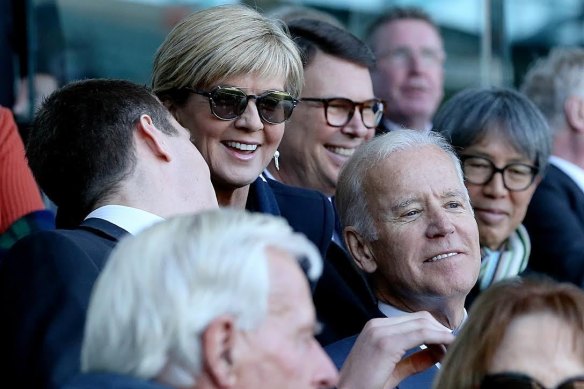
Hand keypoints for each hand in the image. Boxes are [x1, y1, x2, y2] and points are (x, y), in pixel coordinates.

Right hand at [337, 311, 453, 388]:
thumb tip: (437, 353)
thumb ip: (414, 361)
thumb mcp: (393, 371)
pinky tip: (447, 347)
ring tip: (450, 351)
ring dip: (441, 335)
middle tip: (452, 348)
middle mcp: (377, 325)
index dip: (436, 330)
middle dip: (441, 331)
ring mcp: (380, 331)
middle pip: (421, 318)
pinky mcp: (386, 343)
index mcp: (376, 327)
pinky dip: (438, 338)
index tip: (448, 345)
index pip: (415, 320)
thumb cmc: (364, 385)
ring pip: (423, 323)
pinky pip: (420, 334)